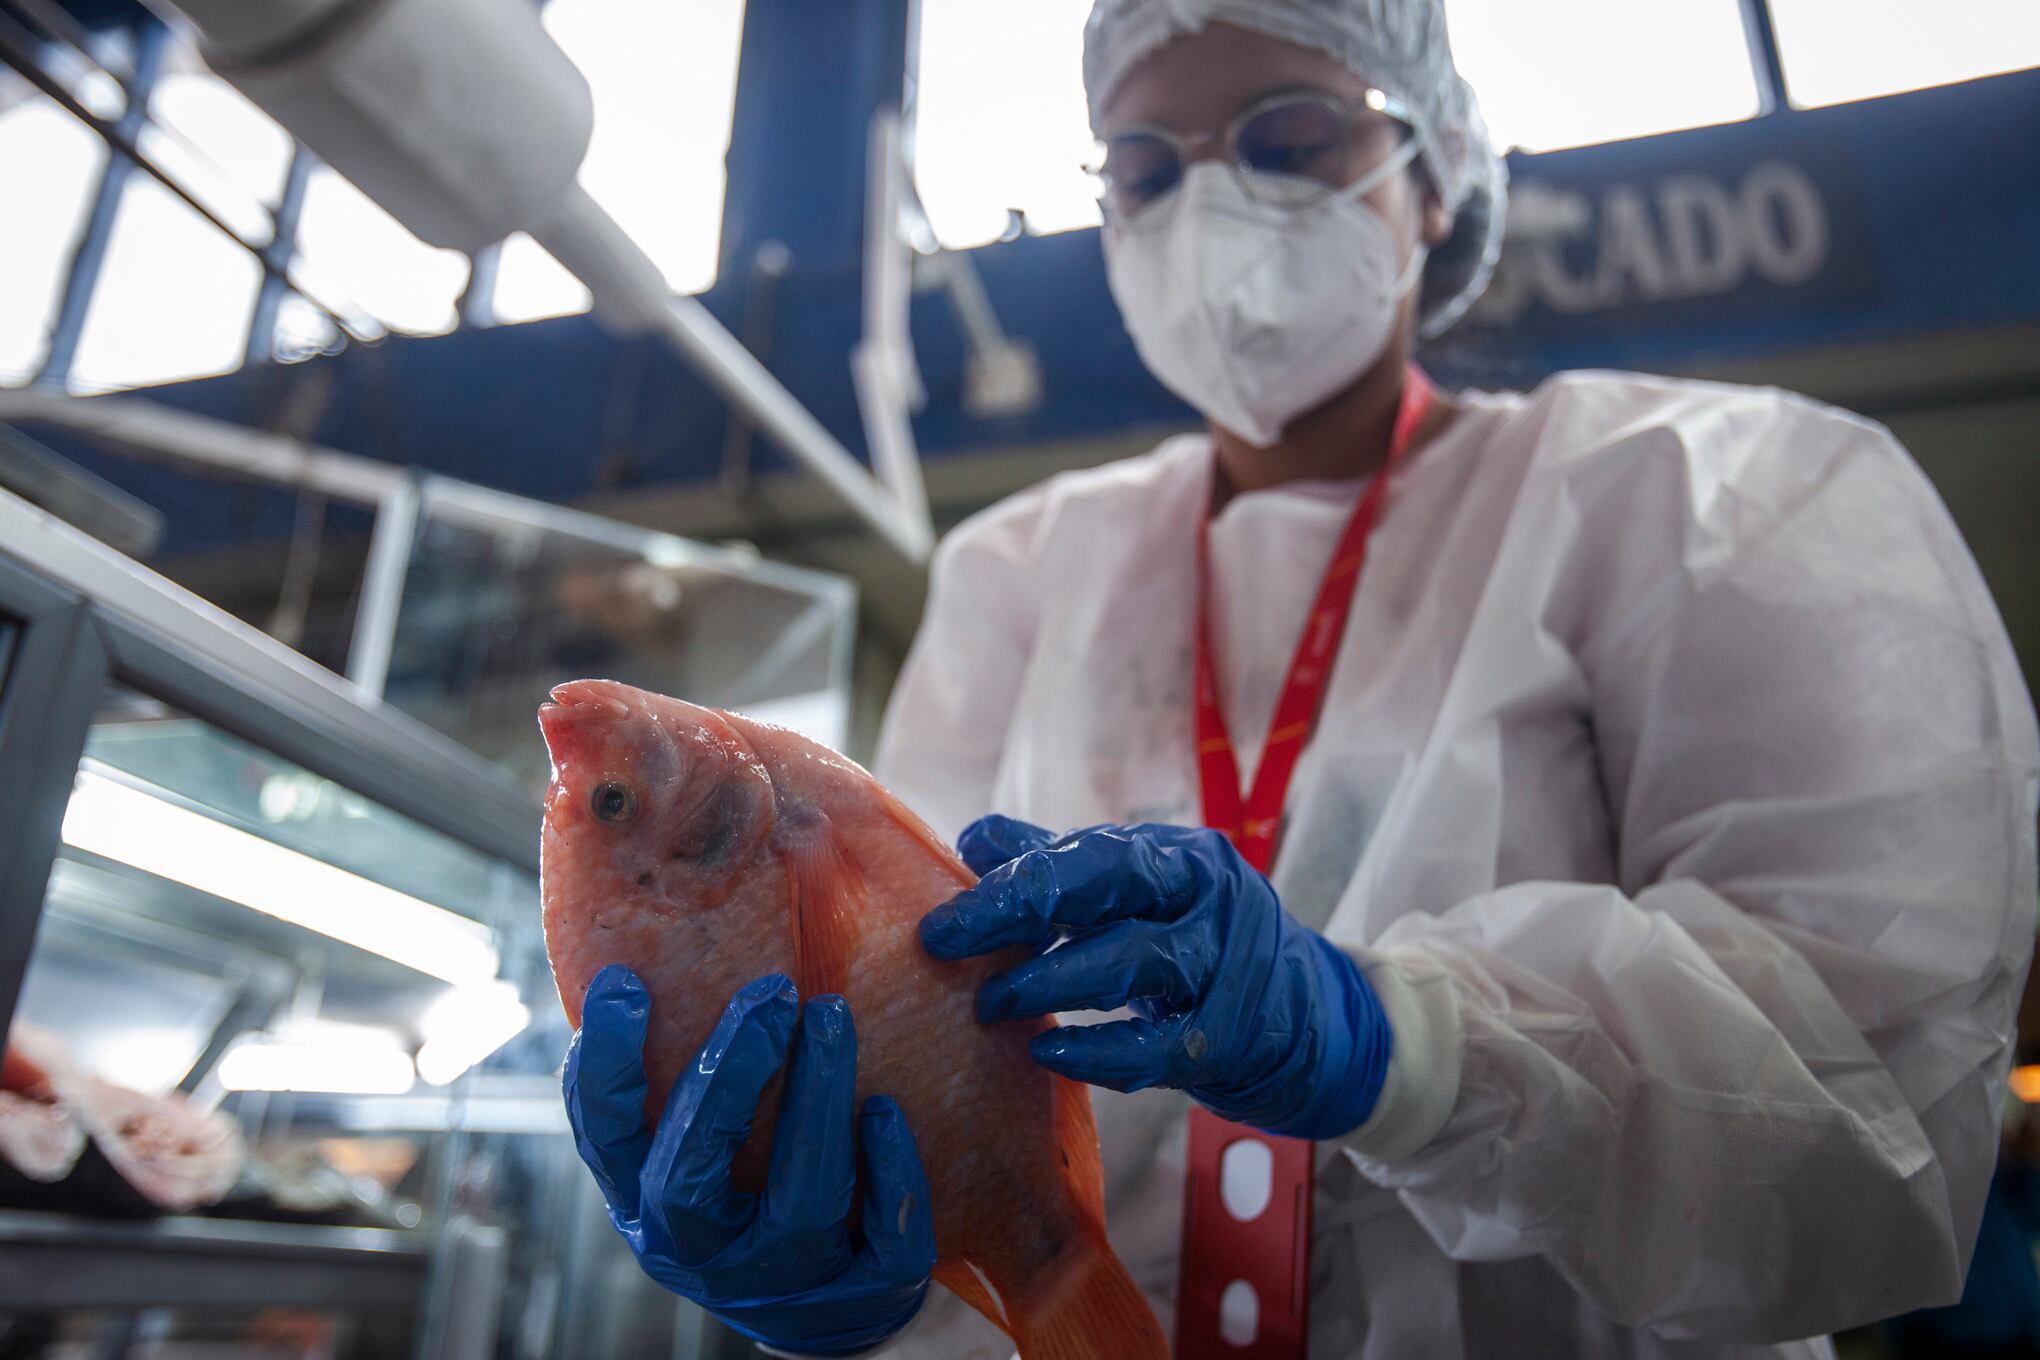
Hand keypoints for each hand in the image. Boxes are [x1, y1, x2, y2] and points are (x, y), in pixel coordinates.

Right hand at [564, 966, 935, 1354]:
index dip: (607, 1065)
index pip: (605, 1138)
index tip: (624, 983)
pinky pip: (883, 1245)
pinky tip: (888, 1111)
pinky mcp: (861, 1301)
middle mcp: (701, 1252)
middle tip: (770, 991)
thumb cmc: (751, 1196)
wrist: (826, 1311)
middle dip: (726, 1079)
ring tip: (833, 1017)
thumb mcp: (697, 1151)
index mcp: (647, 1202)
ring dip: (817, 1103)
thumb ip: (682, 1076)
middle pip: (689, 1178)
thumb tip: (667, 950)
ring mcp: (780, 1284)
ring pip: (798, 1206)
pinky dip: (890, 1174)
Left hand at [926, 817, 1391, 1139]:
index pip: (1089, 853)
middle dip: (1018, 912)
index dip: (1014, 878)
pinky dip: (1097, 1051)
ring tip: (990, 1004)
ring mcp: (1228, 965)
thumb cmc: (1201, 948)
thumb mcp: (1139, 897)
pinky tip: (1047, 1053)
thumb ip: (1059, 866)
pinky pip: (1157, 1045)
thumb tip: (973, 839)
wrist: (1309, 1021)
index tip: (945, 912)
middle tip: (946, 946)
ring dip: (1050, 982)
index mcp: (1179, 856)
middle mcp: (1210, 897)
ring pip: (1132, 962)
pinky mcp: (1233, 1037)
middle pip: (1109, 888)